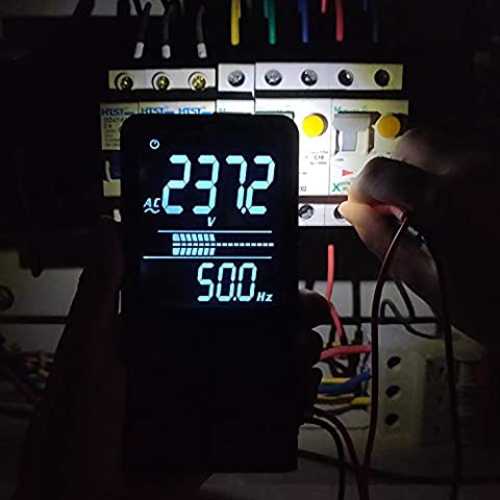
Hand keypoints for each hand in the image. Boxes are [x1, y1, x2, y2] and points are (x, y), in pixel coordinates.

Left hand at [14, 220, 328, 499]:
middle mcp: (192, 355)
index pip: (212, 294)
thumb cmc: (79, 419)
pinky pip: (266, 407)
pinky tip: (306, 384)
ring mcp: (210, 391)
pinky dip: (294, 395)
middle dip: (283, 312)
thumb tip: (108, 226)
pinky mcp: (223, 427)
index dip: (244, 277)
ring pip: (264, 362)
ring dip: (294, 349)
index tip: (271, 264)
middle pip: (248, 326)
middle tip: (307, 305)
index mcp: (163, 329)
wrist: (92, 495)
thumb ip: (102, 291)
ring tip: (309, 344)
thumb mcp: (89, 348)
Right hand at [339, 128, 499, 345]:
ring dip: (421, 168)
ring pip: (441, 142)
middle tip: (392, 203)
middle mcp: (475, 169)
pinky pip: (468, 154)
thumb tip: (354, 213)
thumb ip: (380, 239)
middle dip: (391, 169)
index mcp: (445, 200)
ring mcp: (497, 164)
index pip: (379, 172)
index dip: (361, 190)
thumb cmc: (496, 302)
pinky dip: (449, 171)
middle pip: (410, 142)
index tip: (362, 205)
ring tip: (428, 207)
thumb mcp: (425, 280)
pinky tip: (455, 204)